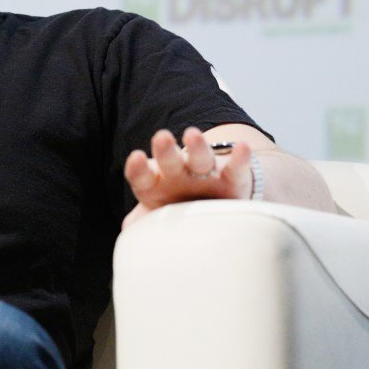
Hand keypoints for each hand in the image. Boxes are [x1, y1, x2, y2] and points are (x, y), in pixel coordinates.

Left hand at [122, 127, 253, 228]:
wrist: (214, 206)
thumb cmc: (175, 213)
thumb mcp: (155, 219)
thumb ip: (140, 224)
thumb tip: (127, 233)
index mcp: (154, 184)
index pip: (142, 176)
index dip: (138, 168)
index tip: (136, 158)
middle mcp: (178, 174)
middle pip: (169, 160)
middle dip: (165, 150)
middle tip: (162, 137)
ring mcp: (205, 174)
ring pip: (200, 159)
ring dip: (197, 146)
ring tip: (192, 135)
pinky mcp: (232, 179)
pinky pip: (236, 169)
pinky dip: (240, 159)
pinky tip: (242, 148)